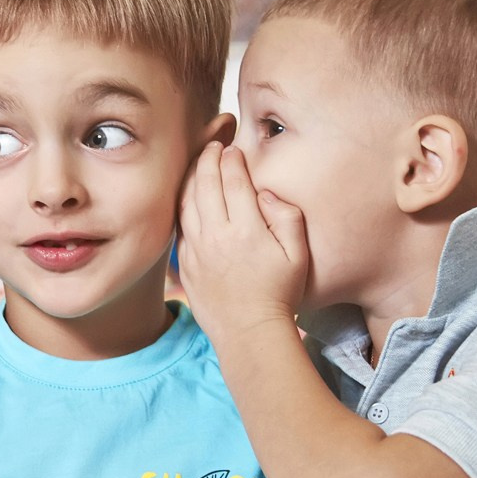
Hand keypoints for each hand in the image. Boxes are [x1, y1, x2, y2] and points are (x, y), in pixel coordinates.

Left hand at [177, 141, 309, 346]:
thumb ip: (287, 217)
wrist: (249, 332)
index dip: (233, 159)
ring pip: (187, 200)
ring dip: (191, 175)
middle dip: (208, 157)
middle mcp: (217, 235)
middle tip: (213, 145)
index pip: (234, 181)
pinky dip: (181, 202)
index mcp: (246, 230)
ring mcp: (197, 249)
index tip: (234, 149)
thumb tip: (264, 193)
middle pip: (205, 183)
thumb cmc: (279, 294)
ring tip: (199, 161)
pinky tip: (187, 194)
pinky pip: (179, 223)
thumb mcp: (298, 255)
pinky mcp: (185, 262)